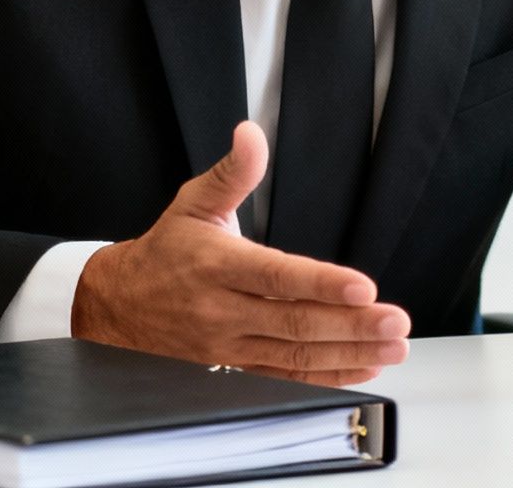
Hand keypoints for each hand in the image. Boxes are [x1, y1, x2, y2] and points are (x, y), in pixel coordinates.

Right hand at [72, 121, 411, 385]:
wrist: (117, 306)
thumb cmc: (165, 251)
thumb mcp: (193, 202)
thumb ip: (233, 172)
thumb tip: (251, 134)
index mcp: (218, 265)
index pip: (277, 276)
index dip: (322, 283)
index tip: (363, 288)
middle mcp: (224, 310)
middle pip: (295, 321)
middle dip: (351, 325)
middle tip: (395, 321)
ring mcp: (230, 344)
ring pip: (296, 354)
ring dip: (350, 353)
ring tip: (394, 346)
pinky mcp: (235, 367)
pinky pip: (285, 377)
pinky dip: (327, 376)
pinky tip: (363, 366)